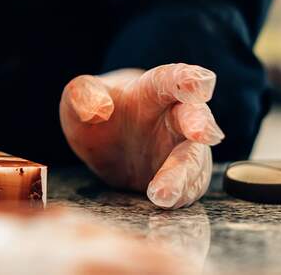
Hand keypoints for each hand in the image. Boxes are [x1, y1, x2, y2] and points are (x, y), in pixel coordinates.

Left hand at [60, 64, 222, 208]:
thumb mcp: (78, 97)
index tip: (201, 83)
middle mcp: (174, 116)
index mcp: (150, 90)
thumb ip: (83, 96)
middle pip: (194, 116)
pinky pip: (190, 185)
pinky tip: (166, 202)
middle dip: (200, 124)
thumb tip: (98, 108)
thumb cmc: (96, 109)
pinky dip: (182, 194)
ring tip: (161, 194)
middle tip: (203, 134)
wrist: (105, 140)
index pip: (171, 80)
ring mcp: (181, 147)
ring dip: (182, 175)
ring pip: (193, 159)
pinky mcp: (184, 175)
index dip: (187, 79)